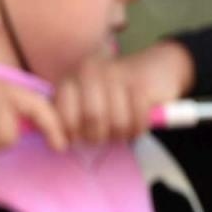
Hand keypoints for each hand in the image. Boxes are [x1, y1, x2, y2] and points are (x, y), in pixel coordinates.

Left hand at [54, 40, 194, 145]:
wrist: (153, 67)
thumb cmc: (110, 95)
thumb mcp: (82, 103)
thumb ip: (66, 120)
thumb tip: (58, 144)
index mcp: (71, 79)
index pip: (64, 115)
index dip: (71, 133)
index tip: (78, 138)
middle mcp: (91, 72)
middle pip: (92, 119)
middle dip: (98, 135)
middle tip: (103, 135)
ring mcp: (117, 75)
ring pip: (117, 123)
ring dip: (120, 134)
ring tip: (120, 129)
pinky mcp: (142, 84)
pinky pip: (138, 121)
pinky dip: (138, 129)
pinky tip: (136, 123)